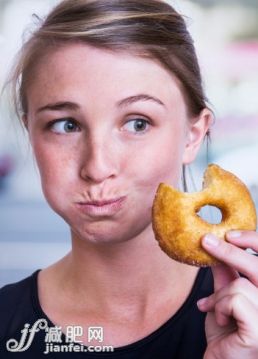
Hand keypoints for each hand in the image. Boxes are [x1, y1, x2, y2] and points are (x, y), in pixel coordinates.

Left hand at [197, 230, 257, 358]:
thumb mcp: (225, 296)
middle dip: (229, 250)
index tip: (230, 234)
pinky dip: (219, 307)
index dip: (254, 240)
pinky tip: (219, 320)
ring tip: (212, 308)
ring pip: (240, 285)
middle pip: (257, 266)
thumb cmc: (226, 332)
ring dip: (219, 296)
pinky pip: (234, 300)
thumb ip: (226, 274)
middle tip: (205, 240)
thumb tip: (217, 245)